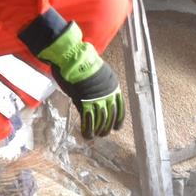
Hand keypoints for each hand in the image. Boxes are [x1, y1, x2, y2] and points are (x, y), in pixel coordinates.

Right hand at [36, 22, 123, 137]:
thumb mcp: (98, 73)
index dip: (118, 120)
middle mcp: (108, 96)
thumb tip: (96, 93)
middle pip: (110, 116)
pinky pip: (88, 120)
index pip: (120, 108)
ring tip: (94, 136)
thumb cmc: (83, 63)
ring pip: (100, 121)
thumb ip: (99, 85)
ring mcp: (97, 100)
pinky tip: (86, 136)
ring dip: (97, 130)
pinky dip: (87, 130)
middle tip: (103, 134)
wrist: (75, 60)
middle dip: (106, 127)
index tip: (116, 128)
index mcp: (113, 88)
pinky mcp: (85, 103)